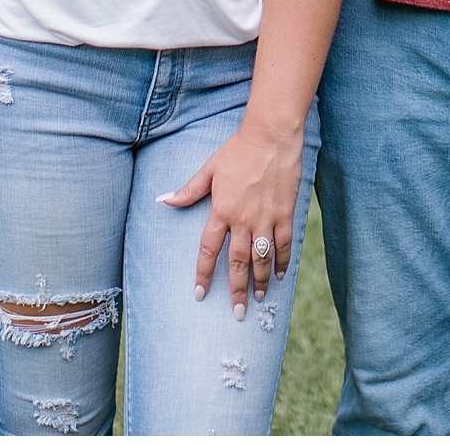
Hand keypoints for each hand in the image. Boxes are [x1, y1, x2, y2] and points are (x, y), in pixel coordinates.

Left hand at [158, 119, 305, 317]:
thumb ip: (188, 190)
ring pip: (261, 259)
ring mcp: (266, 219)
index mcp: (221, 211)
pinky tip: (279, 276)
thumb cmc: (237, 151)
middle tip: (237, 313)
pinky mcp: (285, 214)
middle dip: (236, 290)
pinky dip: (281, 262)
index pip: (208, 250)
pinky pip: (283, 245)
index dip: (203, 274)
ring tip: (258, 300)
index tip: (199, 294)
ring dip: (260, 282)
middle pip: (237, 263)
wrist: (271, 136)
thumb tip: (163, 200)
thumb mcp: (209, 169)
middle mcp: (243, 220)